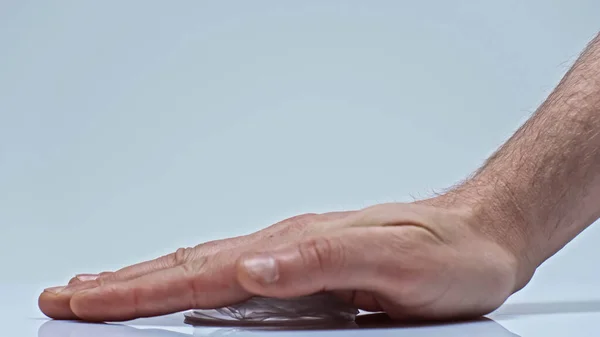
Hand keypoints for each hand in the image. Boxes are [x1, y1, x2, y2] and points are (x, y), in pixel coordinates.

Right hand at [39, 198, 531, 321]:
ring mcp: (294, 261)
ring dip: (150, 284)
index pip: (200, 273)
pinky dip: (195, 288)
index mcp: (294, 248)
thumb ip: (320, 261)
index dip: (137, 289)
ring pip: (206, 273)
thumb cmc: (445, 253)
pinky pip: (237, 283)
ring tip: (108, 292)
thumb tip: (254, 266)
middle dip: (122, 284)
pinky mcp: (307, 274)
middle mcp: (286, 251)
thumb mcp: (391, 260)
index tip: (85, 298)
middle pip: (189, 268)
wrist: (479, 237)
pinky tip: (184, 298)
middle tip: (71, 295)